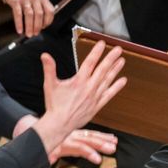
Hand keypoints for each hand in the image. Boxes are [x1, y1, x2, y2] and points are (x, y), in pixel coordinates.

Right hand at [3, 0, 55, 37]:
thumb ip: (42, 9)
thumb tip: (42, 26)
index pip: (50, 11)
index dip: (48, 21)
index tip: (44, 27)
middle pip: (39, 14)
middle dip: (38, 26)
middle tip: (35, 33)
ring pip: (29, 15)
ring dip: (29, 26)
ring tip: (28, 34)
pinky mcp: (15, 0)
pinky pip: (18, 14)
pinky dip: (19, 23)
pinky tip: (20, 30)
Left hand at [13, 116, 117, 167]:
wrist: (27, 126)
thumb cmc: (33, 142)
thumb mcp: (37, 157)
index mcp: (61, 143)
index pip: (78, 148)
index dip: (88, 153)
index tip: (98, 159)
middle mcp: (69, 136)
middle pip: (88, 139)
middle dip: (101, 144)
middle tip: (112, 148)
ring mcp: (72, 133)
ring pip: (90, 135)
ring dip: (104, 138)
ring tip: (115, 142)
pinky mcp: (75, 132)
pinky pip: (90, 133)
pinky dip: (101, 135)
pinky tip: (111, 137)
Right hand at [32, 41, 126, 155]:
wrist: (60, 124)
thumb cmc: (54, 105)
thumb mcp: (50, 85)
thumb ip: (49, 68)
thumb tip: (45, 55)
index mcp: (78, 81)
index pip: (90, 62)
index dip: (96, 52)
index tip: (102, 43)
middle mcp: (89, 88)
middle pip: (102, 70)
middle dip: (111, 58)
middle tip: (118, 49)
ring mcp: (94, 97)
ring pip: (107, 80)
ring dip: (115, 70)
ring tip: (122, 61)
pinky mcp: (97, 105)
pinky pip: (109, 94)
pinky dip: (116, 87)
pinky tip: (123, 81)